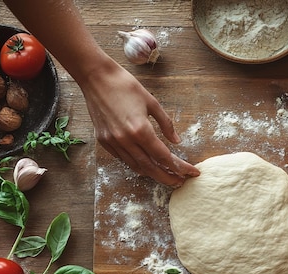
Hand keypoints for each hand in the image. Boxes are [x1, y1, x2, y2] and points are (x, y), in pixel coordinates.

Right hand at [79, 62, 199, 185]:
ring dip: (152, 173)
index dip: (180, 167)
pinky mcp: (104, 141)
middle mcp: (126, 140)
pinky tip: (146, 163)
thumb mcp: (152, 102)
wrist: (95, 77)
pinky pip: (123, 159)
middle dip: (167, 178)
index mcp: (141, 130)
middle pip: (151, 168)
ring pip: (136, 167)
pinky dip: (136, 164)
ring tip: (165, 174)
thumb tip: (176, 141)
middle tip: (179, 182)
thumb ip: (166, 124)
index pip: (164, 157)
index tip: (191, 172)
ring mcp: (113, 142)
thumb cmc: (125, 85)